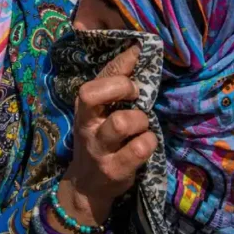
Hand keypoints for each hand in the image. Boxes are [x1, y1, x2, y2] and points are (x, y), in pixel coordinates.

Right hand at [57, 45, 156, 226]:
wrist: (87, 184)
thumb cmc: (100, 138)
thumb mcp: (100, 111)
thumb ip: (114, 83)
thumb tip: (136, 49)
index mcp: (84, 106)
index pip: (97, 76)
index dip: (120, 62)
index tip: (139, 51)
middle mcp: (86, 123)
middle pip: (93, 94)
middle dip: (123, 88)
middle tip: (136, 96)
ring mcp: (98, 147)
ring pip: (121, 122)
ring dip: (140, 120)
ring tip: (142, 126)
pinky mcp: (114, 168)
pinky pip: (140, 147)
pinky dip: (149, 142)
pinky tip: (145, 144)